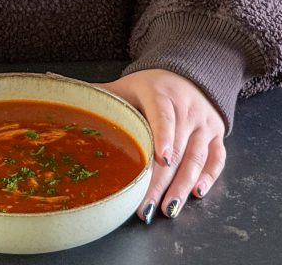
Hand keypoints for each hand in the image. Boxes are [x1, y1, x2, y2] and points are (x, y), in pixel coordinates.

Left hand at [99, 68, 225, 222]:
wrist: (188, 74)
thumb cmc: (152, 87)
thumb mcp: (127, 86)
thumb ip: (102, 94)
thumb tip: (63, 93)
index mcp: (161, 94)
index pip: (163, 116)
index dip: (163, 137)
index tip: (161, 160)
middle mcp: (187, 108)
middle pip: (177, 147)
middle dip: (163, 181)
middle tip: (147, 206)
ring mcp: (204, 123)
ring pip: (197, 157)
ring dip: (184, 186)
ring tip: (169, 208)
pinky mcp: (217, 134)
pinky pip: (217, 158)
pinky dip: (210, 177)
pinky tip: (197, 193)